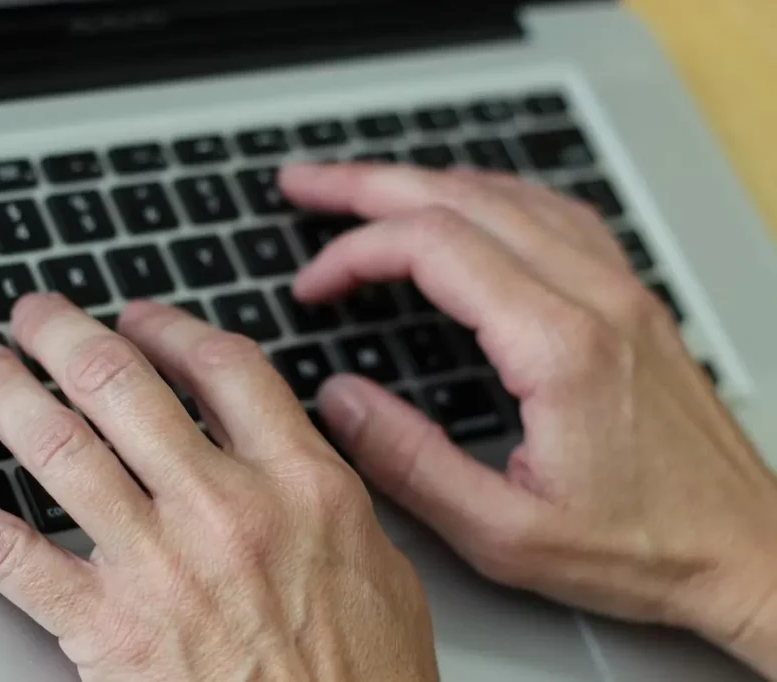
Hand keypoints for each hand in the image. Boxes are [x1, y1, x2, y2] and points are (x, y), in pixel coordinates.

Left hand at [0, 294, 438, 681]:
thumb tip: (284, 433)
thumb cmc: (362, 674)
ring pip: (58, 446)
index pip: (221, 366)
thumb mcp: (378, 560)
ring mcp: (157, 564)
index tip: (140, 318)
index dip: (169, 326)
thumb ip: (327, 484)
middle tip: (38, 317)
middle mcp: (223, 508)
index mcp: (300, 483)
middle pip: (124, 385)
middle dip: (66, 335)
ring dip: (3, 391)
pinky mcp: (103, 629)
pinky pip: (3, 550)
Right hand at [281, 163, 776, 677]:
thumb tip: (340, 400)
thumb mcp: (503, 532)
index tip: (313, 285)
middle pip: (460, 198)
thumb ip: (409, 462)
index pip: (433, 247)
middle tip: (305, 186)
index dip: (354, 252)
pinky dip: (491, 194)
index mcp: (559, 346)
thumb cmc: (643, 547)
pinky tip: (466, 201)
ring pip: (507, 195)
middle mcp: (594, 297)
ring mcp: (620, 288)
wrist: (746, 549)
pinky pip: (554, 212)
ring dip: (424, 182)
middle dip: (366, 187)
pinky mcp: (631, 297)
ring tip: (365, 187)